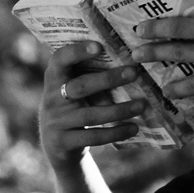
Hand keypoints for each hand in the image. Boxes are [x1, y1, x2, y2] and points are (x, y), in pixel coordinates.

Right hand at [38, 41, 146, 169]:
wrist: (56, 146)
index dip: (76, 52)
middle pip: (80, 87)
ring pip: (90, 115)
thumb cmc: (72, 108)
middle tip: (134, 72)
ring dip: (119, 110)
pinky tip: (133, 128)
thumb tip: (127, 58)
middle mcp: (51, 99)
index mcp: (54, 79)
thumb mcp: (71, 90)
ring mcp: (56, 122)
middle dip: (108, 79)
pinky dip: (115, 132)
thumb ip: (86, 75)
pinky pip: (93, 136)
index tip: (99, 46)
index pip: (59, 60)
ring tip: (142, 105)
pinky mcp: (63, 142)